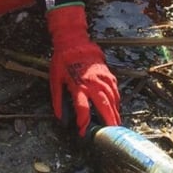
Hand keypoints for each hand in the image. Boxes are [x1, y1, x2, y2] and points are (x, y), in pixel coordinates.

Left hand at [46, 4, 119, 136]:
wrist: (74, 40)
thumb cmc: (62, 60)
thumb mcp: (54, 79)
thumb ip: (57, 100)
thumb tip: (60, 117)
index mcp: (78, 86)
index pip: (83, 108)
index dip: (83, 122)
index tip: (82, 132)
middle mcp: (92, 83)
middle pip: (103, 105)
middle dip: (108, 120)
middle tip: (112, 132)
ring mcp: (102, 78)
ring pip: (112, 98)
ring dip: (115, 112)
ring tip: (117, 124)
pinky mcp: (107, 73)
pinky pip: (115, 89)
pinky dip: (117, 100)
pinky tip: (117, 107)